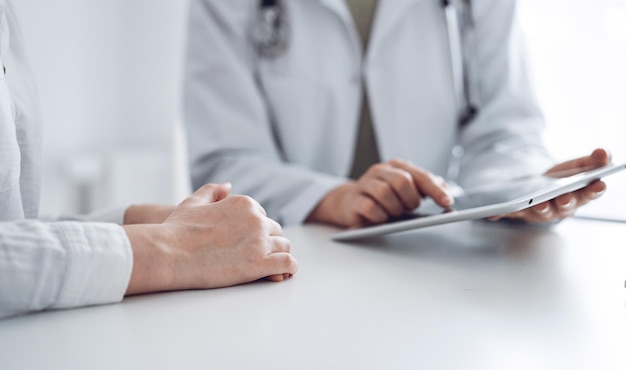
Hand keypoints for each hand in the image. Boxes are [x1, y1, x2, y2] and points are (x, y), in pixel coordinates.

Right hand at [124, 183, 297, 294]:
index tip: (247, 242)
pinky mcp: (260, 264)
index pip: (262, 217)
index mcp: (244, 204)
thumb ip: (212, 191)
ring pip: (284, 246)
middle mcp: (256, 220)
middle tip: (257, 256)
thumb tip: (227, 185)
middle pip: (275, 231)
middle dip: (268, 242)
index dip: (255, 230)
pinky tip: (282, 273)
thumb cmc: (176, 230)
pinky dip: (289, 268)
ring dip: (278, 255)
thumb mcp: (193, 202)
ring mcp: (259, 241)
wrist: (168, 253)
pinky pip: (288, 263)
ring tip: (270, 267)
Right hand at [307, 159, 452, 227]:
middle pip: (401, 181)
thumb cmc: (384, 197)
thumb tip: (446, 193)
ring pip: (384, 192)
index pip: (420, 175)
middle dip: (410, 199)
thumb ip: (426, 188)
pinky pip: (369, 207)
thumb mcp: (406, 190)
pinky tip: (382, 218)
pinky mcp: (354, 199)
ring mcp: (365, 184)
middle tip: (410, 208)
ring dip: (394, 208)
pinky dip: (380, 216)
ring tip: (395, 213)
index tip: (447, 202)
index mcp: (397, 166)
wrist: (350, 202)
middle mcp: (380, 171)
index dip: (435, 189)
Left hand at [489, 148, 610, 222]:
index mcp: (579, 196)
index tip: (599, 184)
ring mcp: (540, 211)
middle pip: (565, 206)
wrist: (538, 188)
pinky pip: (511, 213)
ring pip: (541, 212)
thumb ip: (593, 160)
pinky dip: (503, 214)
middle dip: (567, 201)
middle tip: (566, 196)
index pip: (590, 194)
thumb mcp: (577, 166)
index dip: (594, 190)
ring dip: (541, 208)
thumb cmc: (562, 179)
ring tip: (540, 203)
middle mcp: (560, 208)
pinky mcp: (520, 211)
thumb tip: (604, 152)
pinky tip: (495, 213)